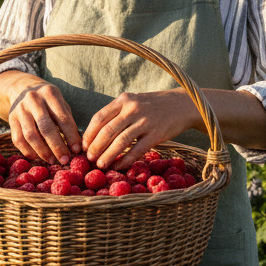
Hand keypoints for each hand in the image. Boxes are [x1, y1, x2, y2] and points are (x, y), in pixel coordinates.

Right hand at [0, 72, 81, 165]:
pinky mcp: (11, 119)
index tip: (77, 150)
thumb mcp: (60, 103)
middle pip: (46, 127)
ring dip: (42, 151)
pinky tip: (38, 157)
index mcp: (50, 93)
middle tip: (65, 160)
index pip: (62, 118)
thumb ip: (67, 121)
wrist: (21, 88)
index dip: (70, 136)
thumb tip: (76, 146)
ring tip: (52, 160)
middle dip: (57, 146)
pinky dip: (28, 151)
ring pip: (30, 135)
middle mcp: (33, 100)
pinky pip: (18, 139)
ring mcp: (20, 109)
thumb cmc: (48, 101)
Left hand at [82, 89, 199, 169]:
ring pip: (120, 142)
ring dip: (108, 155)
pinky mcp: (156, 134)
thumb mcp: (133, 102)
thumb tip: (95, 134)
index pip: (99, 118)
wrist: (183, 104)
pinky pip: (137, 150)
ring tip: (100, 165)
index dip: (89, 134)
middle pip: (107, 131)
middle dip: (95, 147)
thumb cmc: (153, 106)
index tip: (83, 146)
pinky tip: (119, 166)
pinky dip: (125, 160)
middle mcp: (132, 108)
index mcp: (123, 99)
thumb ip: (117, 113)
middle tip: (89, 159)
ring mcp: (145, 121)